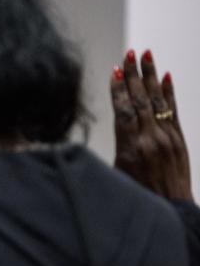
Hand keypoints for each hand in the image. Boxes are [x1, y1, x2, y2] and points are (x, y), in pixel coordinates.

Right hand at [111, 48, 192, 200]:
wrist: (171, 213)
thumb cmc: (137, 199)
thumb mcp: (114, 178)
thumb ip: (107, 155)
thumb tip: (86, 143)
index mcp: (132, 148)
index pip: (124, 110)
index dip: (119, 89)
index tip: (115, 70)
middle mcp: (151, 139)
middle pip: (140, 100)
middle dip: (134, 74)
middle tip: (130, 52)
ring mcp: (168, 138)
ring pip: (158, 100)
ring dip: (151, 75)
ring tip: (147, 55)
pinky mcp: (179, 140)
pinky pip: (173, 110)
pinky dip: (169, 92)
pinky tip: (166, 77)